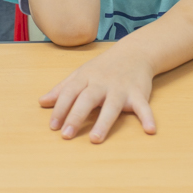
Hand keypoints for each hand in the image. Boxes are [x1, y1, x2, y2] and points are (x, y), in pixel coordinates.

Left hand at [39, 47, 157, 142]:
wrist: (134, 53)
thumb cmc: (103, 68)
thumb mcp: (81, 74)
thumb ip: (62, 89)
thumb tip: (42, 102)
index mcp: (86, 78)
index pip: (70, 93)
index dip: (60, 108)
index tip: (53, 127)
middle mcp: (102, 83)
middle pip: (87, 99)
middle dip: (76, 116)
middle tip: (66, 135)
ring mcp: (121, 88)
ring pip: (111, 106)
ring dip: (103, 122)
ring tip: (95, 139)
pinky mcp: (138, 93)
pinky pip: (143, 107)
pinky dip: (147, 117)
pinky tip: (150, 130)